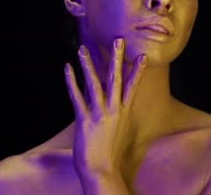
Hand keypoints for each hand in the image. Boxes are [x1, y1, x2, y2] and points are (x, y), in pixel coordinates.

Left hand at [64, 38, 146, 177]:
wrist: (102, 169)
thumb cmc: (109, 151)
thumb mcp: (117, 129)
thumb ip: (115, 112)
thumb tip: (111, 99)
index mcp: (123, 112)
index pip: (132, 87)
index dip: (137, 71)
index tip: (142, 56)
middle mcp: (113, 110)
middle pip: (115, 79)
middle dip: (116, 59)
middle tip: (117, 41)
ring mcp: (99, 114)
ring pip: (94, 84)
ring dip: (88, 65)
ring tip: (83, 49)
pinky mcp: (84, 120)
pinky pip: (77, 97)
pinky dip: (71, 82)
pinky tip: (67, 69)